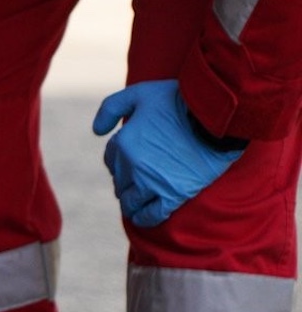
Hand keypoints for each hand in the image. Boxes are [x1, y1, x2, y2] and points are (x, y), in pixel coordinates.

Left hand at [92, 79, 244, 226]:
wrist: (215, 116)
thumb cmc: (178, 101)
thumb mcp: (138, 94)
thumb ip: (111, 108)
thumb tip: (96, 131)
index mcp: (123, 143)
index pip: (110, 159)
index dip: (118, 160)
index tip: (128, 160)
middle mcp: (133, 166)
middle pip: (120, 181)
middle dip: (124, 181)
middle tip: (134, 182)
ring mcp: (152, 183)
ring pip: (131, 201)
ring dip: (131, 202)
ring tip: (135, 203)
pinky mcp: (174, 194)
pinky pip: (152, 214)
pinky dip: (145, 217)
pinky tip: (142, 217)